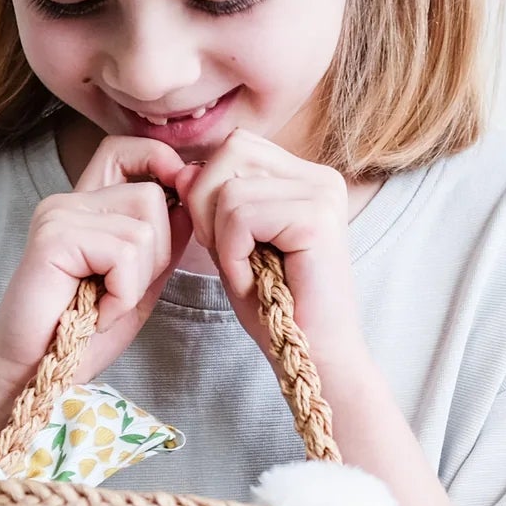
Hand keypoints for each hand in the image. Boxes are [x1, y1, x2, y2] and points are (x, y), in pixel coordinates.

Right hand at [0, 136, 196, 441]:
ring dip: (136, 282)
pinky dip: (121, 294)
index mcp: (87, 206)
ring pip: (143, 228)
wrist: (37, 375)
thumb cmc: (83, 334)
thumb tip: (192, 191)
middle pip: (152, 197)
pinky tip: (95, 313)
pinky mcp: (53, 239)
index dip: (160, 161)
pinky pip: (122, 252)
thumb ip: (164, 240)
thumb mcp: (139, 282)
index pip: (125, 150)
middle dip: (157, 254)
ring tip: (103, 305)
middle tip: (119, 293)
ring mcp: (58, 216)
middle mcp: (69, 202)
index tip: (177, 195)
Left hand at [177, 127, 371, 387]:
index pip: (234, 147)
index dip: (210, 192)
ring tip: (250, 272)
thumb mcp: (230, 244)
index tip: (228, 243)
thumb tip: (183, 168)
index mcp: (305, 177)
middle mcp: (321, 177)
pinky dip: (232, 255)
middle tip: (234, 258)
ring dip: (222, 240)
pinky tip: (256, 280)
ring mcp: (323, 194)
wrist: (314, 358)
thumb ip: (209, 203)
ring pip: (228, 188)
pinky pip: (239, 215)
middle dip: (208, 208)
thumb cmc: (276, 309)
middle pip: (229, 153)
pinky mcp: (316, 218)